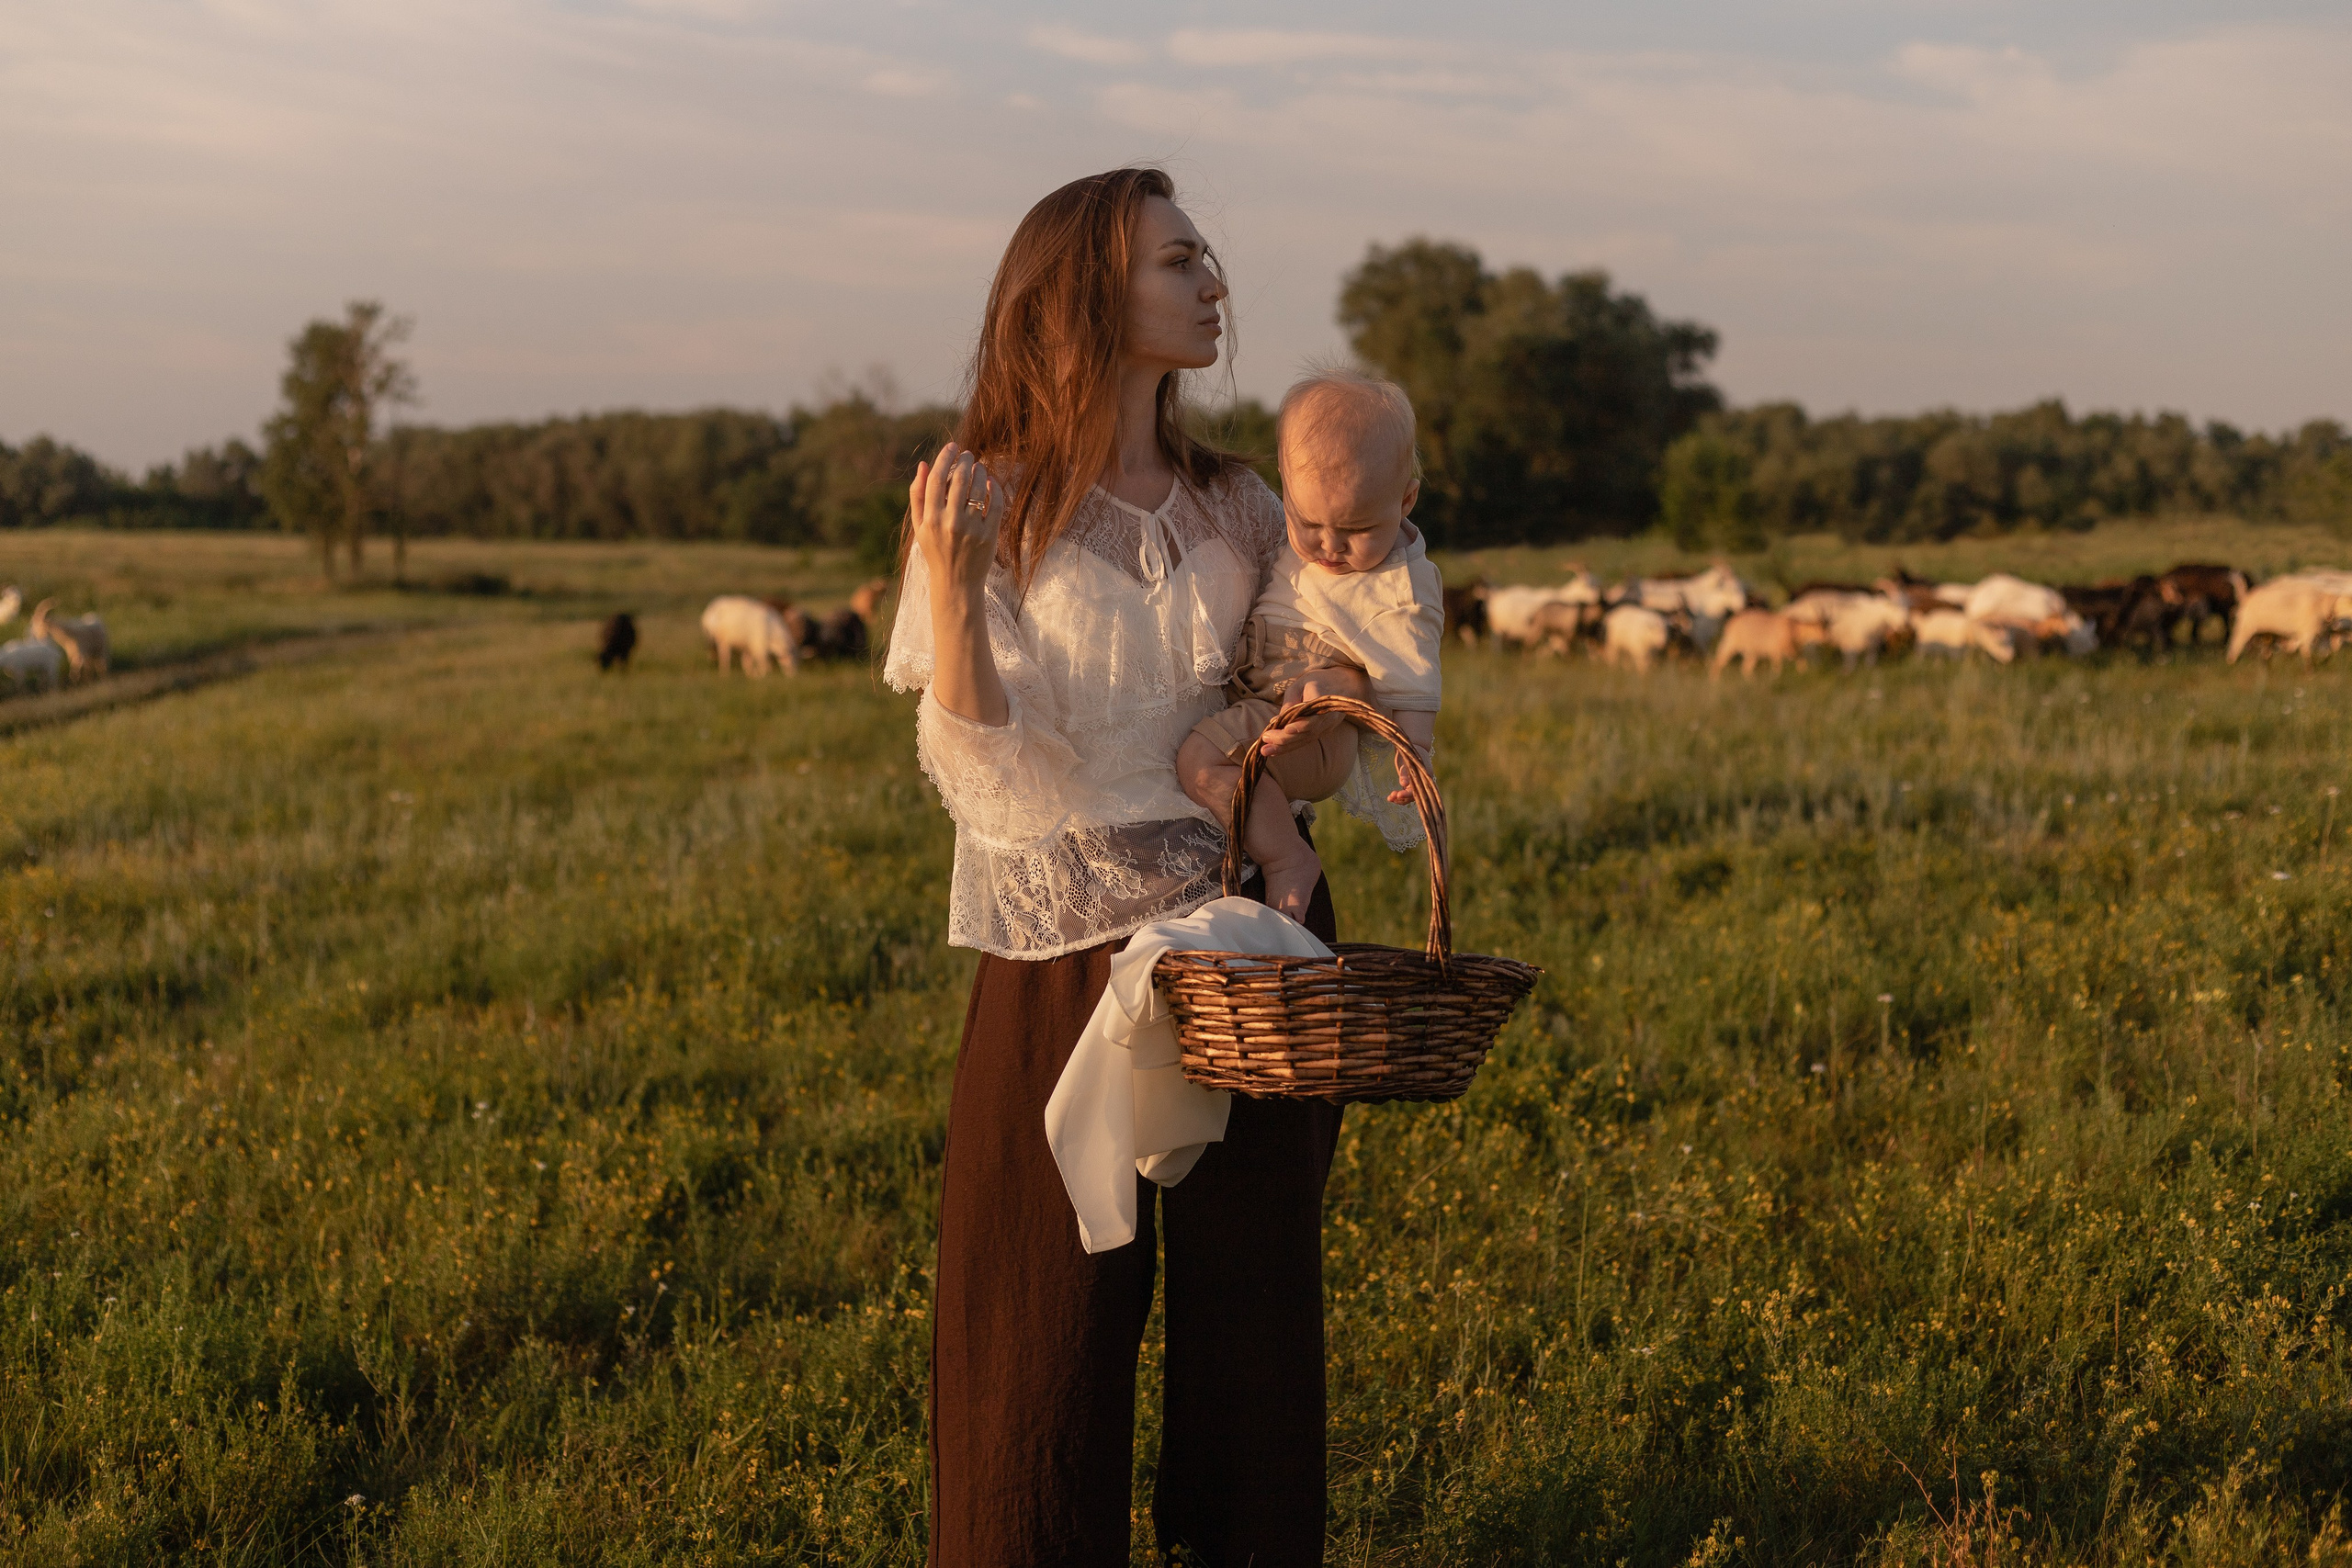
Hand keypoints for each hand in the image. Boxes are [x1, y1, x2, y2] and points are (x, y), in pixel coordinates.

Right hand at [909, 442, 1003, 597]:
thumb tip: (924, 464)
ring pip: (979, 489)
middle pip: (960, 480)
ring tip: (980, 467)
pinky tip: (992, 483)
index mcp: (931, 519)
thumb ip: (918, 495)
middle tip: (968, 454)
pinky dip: (995, 489)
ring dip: (981, 472)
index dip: (945, 458)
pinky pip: (996, 505)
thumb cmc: (936, 550)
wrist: (956, 583)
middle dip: (965, 461)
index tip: (953, 446)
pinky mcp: (990, 536)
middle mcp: (951, 523)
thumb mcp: (920, 525)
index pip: (937, 479)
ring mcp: (972, 530)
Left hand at [1259, 666, 1372, 756]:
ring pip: (1305, 741)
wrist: (1343, 684)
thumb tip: (1276, 721)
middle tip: (1264, 743)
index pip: (1313, 719)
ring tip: (1265, 751)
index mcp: (1324, 703)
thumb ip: (1290, 702)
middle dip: (1284, 740)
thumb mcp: (1301, 684)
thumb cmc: (1319, 680)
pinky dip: (1290, 747)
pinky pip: (1306, 741)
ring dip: (1284, 748)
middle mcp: (1328, 719)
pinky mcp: (1322, 732)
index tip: (1284, 729)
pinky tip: (1275, 751)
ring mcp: (1327, 727)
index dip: (1300, 726)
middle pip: (1306, 734)